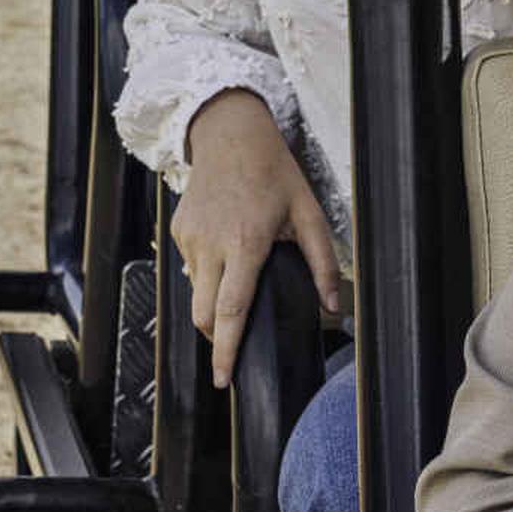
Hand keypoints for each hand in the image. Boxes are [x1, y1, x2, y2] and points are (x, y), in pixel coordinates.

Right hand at [172, 91, 341, 387]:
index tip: (224, 378)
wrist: (229, 133)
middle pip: (203, 313)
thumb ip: (322, 263)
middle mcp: (212, 245)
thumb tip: (333, 307)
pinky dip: (206, 274)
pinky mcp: (178, 230)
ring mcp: (190, 238)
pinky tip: (225, 254)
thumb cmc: (272, 171)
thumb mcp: (308, 212)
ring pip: (195, 291)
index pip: (230, 311)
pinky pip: (190, 267)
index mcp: (245, 244)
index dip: (225, 350)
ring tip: (237, 282)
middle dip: (215, 338)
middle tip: (231, 349)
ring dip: (213, 302)